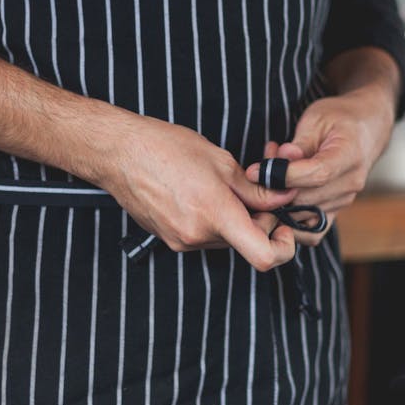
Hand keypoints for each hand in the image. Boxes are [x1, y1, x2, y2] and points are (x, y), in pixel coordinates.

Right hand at [100, 114, 298, 270]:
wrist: (120, 153)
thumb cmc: (165, 148)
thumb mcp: (221, 161)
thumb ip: (256, 189)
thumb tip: (283, 199)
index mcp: (215, 214)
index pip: (264, 256)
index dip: (283, 247)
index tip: (283, 227)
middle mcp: (197, 235)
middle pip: (246, 243)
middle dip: (258, 220)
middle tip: (255, 190)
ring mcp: (181, 241)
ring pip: (226, 239)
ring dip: (234, 219)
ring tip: (222, 187)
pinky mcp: (169, 239)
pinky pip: (204, 236)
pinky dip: (213, 220)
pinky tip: (202, 194)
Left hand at [246, 86, 394, 245]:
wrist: (366, 128)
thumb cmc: (339, 118)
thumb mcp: (317, 118)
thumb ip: (300, 142)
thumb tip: (283, 160)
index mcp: (350, 154)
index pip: (316, 174)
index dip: (283, 175)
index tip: (257, 170)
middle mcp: (351, 182)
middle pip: (305, 199)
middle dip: (274, 187)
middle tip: (260, 167)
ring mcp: (345, 200)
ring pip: (303, 216)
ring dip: (278, 201)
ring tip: (272, 175)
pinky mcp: (336, 210)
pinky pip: (311, 230)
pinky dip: (289, 220)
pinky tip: (278, 198)